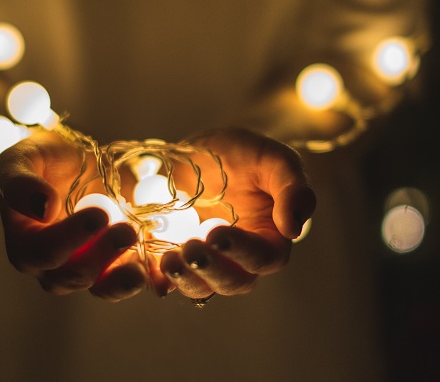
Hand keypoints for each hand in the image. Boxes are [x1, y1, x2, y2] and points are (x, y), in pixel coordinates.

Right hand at [0, 130, 152, 300]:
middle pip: (71, 276)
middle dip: (100, 256)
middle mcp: (51, 266)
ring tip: (142, 268)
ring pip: (100, 288)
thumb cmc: (46, 159)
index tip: (98, 215)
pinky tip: (161, 275)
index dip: (69, 239)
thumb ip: (19, 181)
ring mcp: (85, 270)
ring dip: (122, 280)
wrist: (82, 163)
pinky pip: (130, 282)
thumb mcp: (24, 157)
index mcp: (24, 243)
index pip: (41, 253)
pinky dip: (147, 281)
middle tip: (127, 230)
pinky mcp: (115, 268)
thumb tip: (42, 208)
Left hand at [159, 128, 315, 298]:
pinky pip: (166, 278)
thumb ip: (293, 189)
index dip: (244, 252)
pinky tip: (146, 265)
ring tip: (168, 260)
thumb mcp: (274, 160)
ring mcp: (205, 261)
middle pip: (232, 282)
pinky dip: (156, 277)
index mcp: (269, 240)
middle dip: (211, 270)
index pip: (264, 258)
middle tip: (191, 250)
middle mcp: (239, 259)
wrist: (206, 152)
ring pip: (199, 286)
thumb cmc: (247, 155)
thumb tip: (293, 229)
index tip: (219, 233)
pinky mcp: (175, 256)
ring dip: (184, 279)